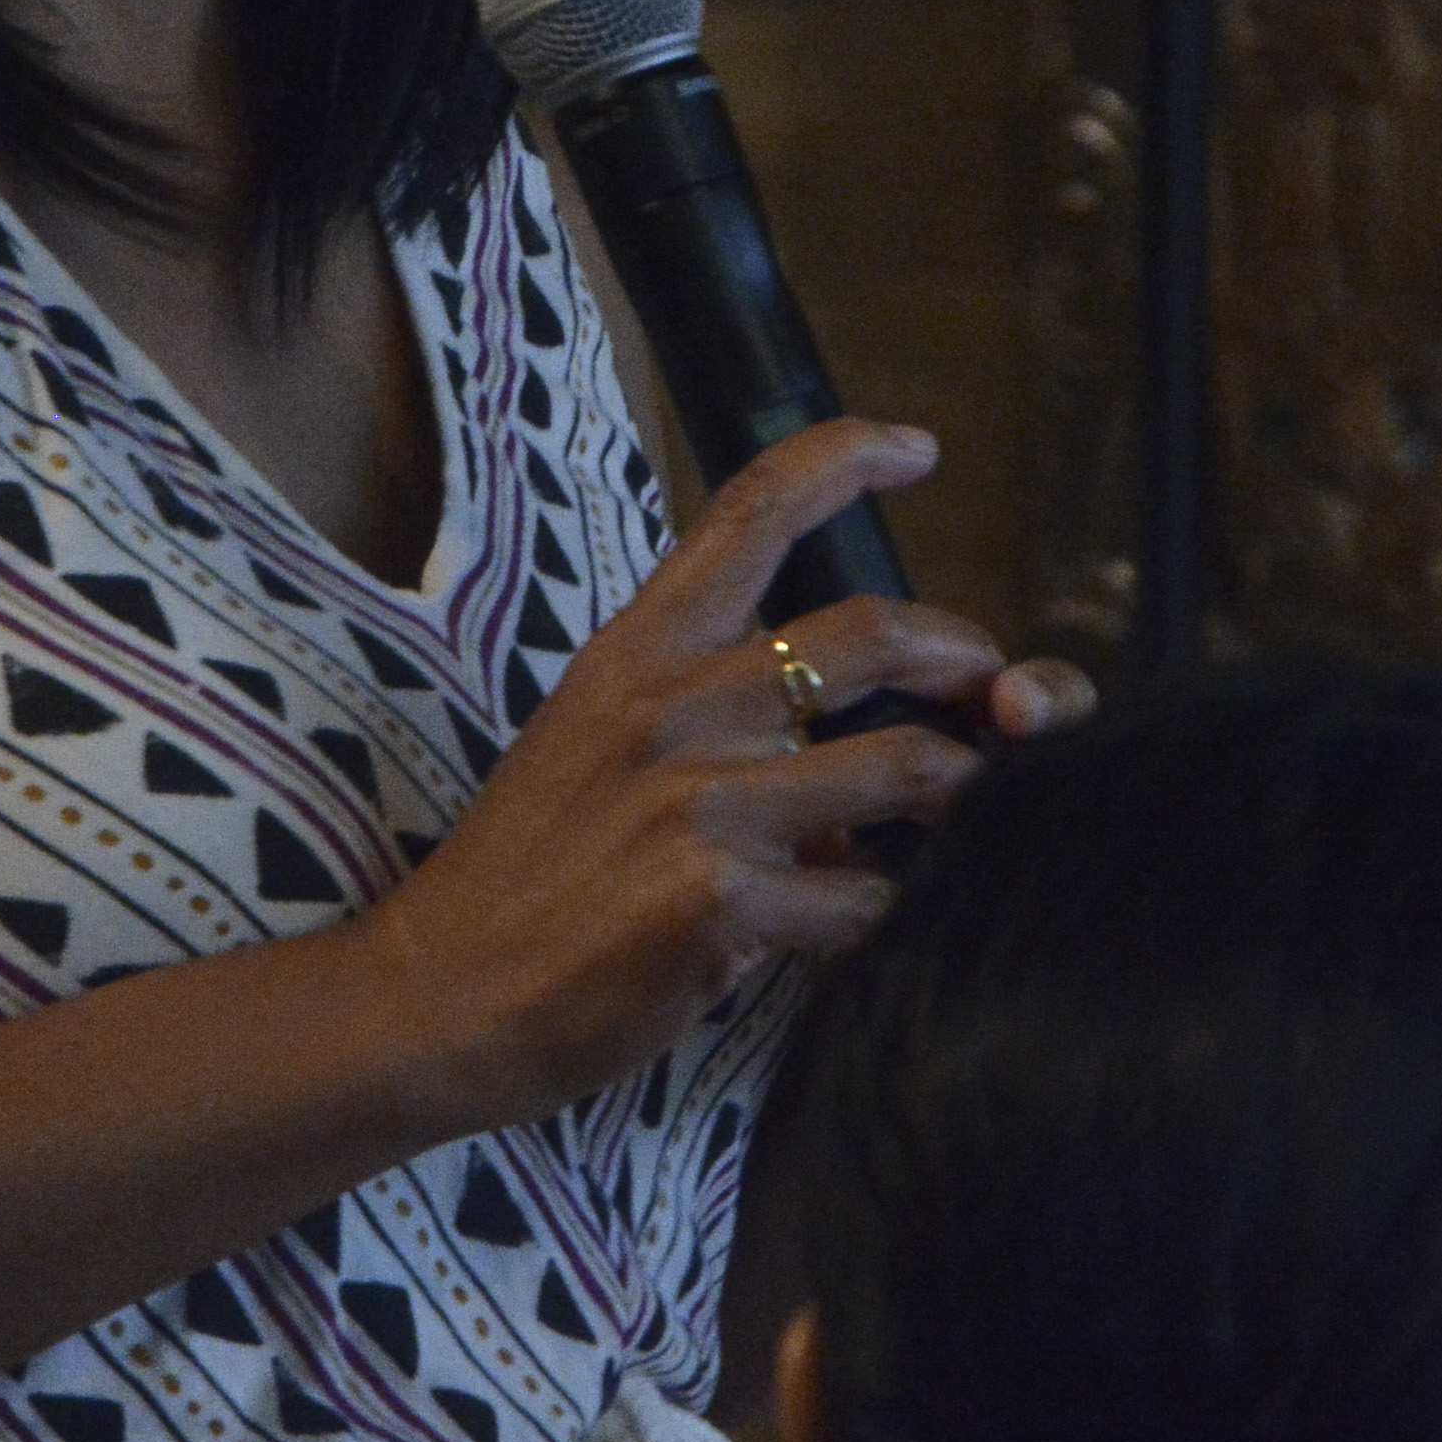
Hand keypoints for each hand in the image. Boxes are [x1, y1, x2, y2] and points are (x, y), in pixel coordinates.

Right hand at [353, 418, 1047, 1122]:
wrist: (447, 994)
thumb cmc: (526, 871)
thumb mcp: (592, 738)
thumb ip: (705, 709)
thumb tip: (828, 726)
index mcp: (638, 652)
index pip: (752, 513)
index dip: (846, 459)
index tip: (916, 447)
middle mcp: (675, 708)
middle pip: (873, 633)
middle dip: (966, 656)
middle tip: (994, 687)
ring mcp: (702, 801)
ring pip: (906, 767)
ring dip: (953, 794)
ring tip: (952, 817)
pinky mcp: (722, 900)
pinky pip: (863, 895)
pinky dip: (874, 912)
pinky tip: (841, 926)